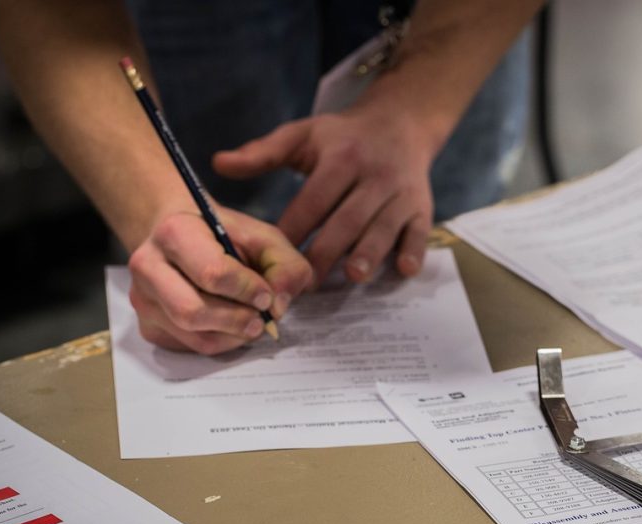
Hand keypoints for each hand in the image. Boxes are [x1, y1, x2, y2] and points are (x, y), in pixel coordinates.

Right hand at [127, 205, 313, 353]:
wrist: (183, 239)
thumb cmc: (226, 236)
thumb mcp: (265, 238)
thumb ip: (285, 266)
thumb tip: (278, 306)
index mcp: (175, 232)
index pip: (213, 274)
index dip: (248, 290)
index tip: (266, 295)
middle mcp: (148, 266)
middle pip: (193, 312)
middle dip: (237, 321)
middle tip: (261, 320)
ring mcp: (143, 299)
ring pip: (193, 336)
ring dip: (233, 336)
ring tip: (251, 322)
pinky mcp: (148, 326)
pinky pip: (189, 347)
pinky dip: (220, 343)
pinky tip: (230, 326)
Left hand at [212, 107, 434, 286]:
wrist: (401, 123)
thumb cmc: (344, 137)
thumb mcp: (303, 135)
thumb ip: (262, 153)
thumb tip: (218, 164)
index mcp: (341, 157)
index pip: (314, 198)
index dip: (294, 227)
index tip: (273, 256)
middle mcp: (374, 175)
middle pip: (348, 217)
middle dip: (327, 250)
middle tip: (304, 284)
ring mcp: (402, 193)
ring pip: (384, 227)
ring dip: (369, 252)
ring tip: (351, 277)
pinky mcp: (423, 207)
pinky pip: (420, 232)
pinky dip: (413, 251)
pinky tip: (403, 270)